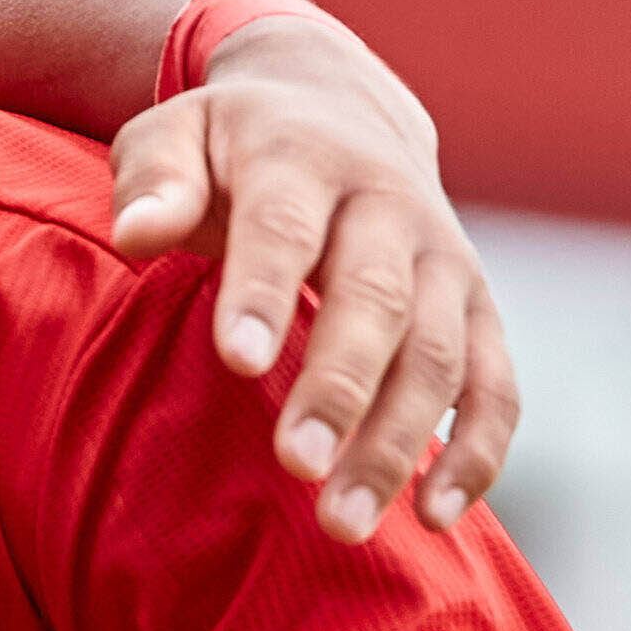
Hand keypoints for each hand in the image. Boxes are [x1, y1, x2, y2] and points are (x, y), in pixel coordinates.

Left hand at [107, 14, 514, 541]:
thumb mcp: (175, 134)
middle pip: (376, 299)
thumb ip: (155, 181)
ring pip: (439, 354)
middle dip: (340, 386)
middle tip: (297, 465)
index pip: (286, 224)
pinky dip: (477, 452)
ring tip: (344, 521)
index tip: (239, 361)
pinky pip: (496, 385)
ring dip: (397, 440)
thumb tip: (135, 233)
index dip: (265, 291)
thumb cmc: (230, 145)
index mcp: (303, 156)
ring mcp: (445, 258)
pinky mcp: (479, 309)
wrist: (336, 109)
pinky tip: (432, 516)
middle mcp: (389, 204)